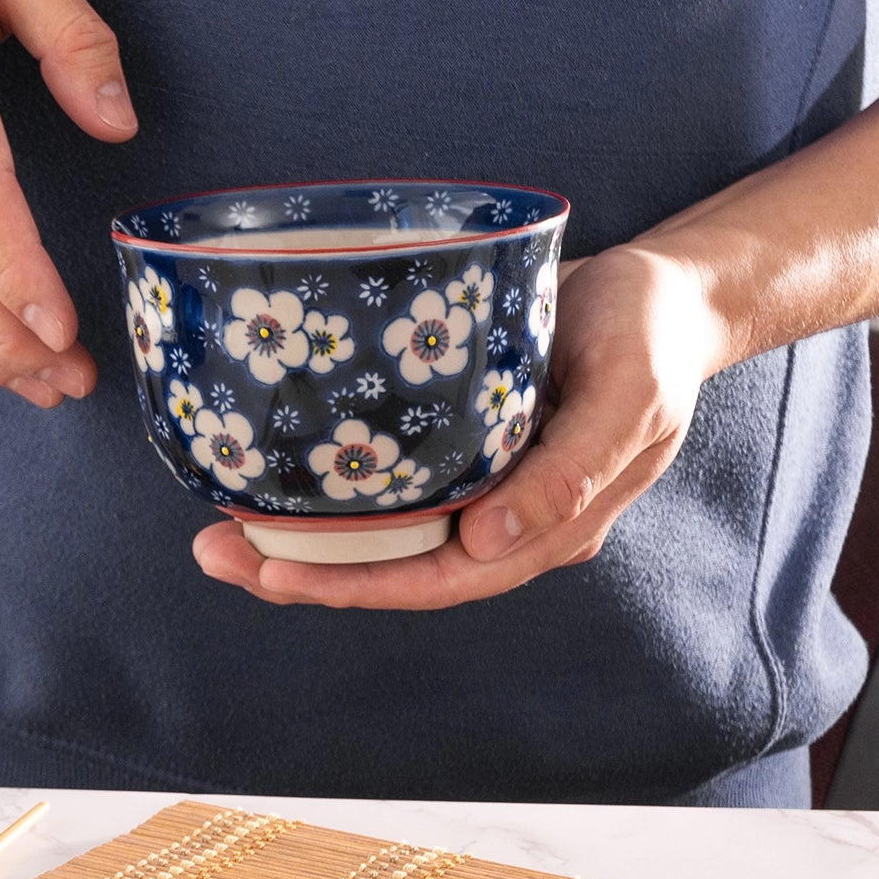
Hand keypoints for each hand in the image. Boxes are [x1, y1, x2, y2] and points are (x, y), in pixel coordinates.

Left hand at [192, 245, 728, 607]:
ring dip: (304, 538)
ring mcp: (483, 482)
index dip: (357, 585)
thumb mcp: (630, 395)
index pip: (442, 580)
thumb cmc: (651, 335)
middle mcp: (507, 519)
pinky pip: (392, 483)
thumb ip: (571, 471)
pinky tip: (274, 475)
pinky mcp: (463, 441)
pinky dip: (332, 490)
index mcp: (550, 527)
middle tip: (213, 551)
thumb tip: (490, 542)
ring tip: (218, 526)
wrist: (665, 293)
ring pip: (384, 533)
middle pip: (396, 568)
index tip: (275, 573)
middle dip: (304, 572)